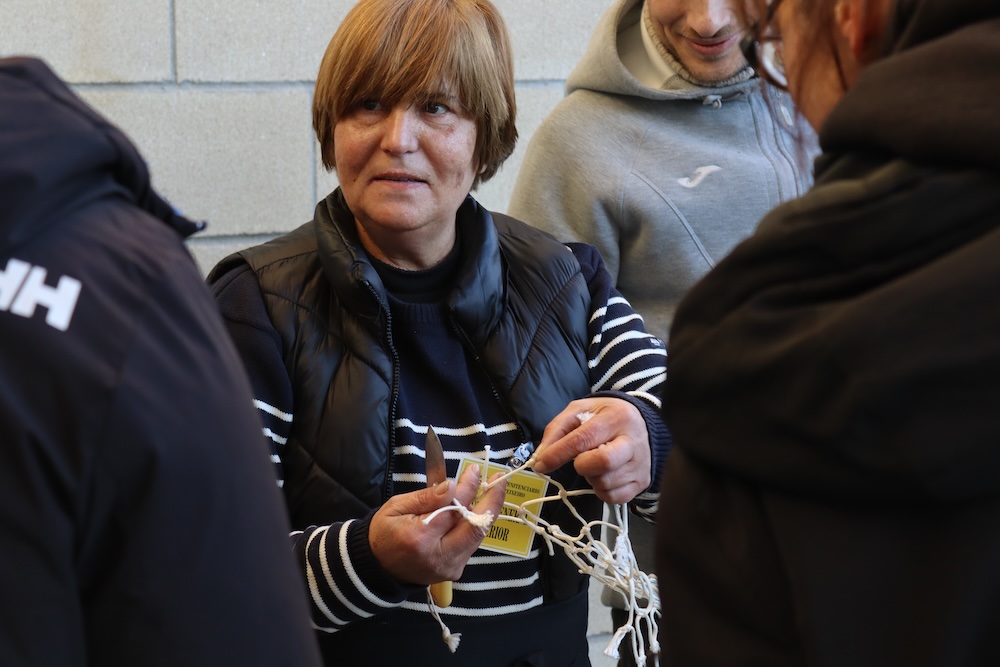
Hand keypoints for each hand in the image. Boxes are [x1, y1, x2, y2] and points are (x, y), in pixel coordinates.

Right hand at [369, 464, 505, 584]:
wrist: (378, 568)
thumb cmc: (384, 533)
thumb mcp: (396, 507)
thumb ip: (426, 497)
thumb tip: (452, 485)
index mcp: (420, 538)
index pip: (453, 509)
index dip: (468, 488)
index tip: (475, 471)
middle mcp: (439, 556)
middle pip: (476, 528)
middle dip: (493, 501)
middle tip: (500, 479)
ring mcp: (449, 567)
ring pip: (477, 536)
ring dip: (486, 511)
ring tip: (492, 489)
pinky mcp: (454, 571)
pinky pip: (471, 543)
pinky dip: (475, 524)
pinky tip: (476, 508)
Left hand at [531, 397, 650, 503]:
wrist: (640, 424)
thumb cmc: (605, 417)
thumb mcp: (579, 411)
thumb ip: (557, 429)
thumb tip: (541, 456)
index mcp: (616, 418)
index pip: (584, 439)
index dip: (558, 454)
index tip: (541, 464)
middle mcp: (633, 442)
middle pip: (603, 462)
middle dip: (581, 466)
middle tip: (579, 460)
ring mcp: (640, 465)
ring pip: (605, 483)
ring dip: (590, 477)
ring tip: (594, 463)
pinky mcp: (641, 482)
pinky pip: (613, 496)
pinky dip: (600, 490)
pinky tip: (603, 475)